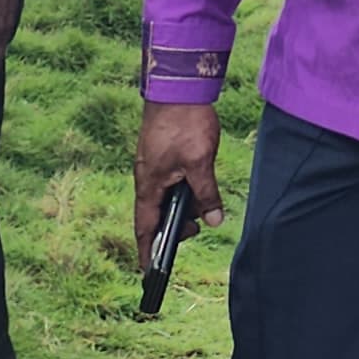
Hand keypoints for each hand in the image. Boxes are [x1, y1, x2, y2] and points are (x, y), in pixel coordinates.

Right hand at [134, 101, 225, 260]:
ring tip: (204, 204)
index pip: (144, 228)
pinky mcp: (161, 154)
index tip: (148, 272)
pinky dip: (183, 190)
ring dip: (182, 205)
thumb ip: (206, 194)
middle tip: (197, 227)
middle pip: (156, 214)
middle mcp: (146, 178)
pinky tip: (200, 183)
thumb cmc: (184, 123)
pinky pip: (170, 182)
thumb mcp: (200, 163)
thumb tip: (214, 221)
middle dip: (174, 226)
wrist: (177, 85)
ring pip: (165, 197)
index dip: (146, 251)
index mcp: (149, 185)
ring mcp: (152, 165)